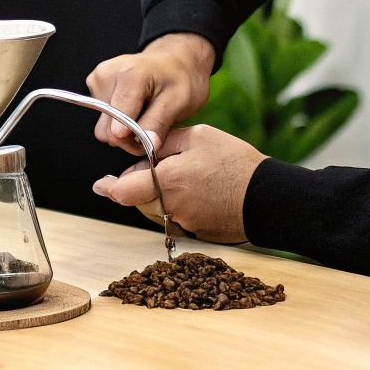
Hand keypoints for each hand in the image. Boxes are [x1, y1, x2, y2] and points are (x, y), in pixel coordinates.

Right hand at [85, 32, 214, 153]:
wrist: (174, 61)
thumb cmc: (179, 79)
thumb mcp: (180, 102)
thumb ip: (159, 123)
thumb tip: (148, 144)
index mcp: (129, 75)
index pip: (118, 127)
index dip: (135, 140)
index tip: (152, 139)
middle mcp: (106, 75)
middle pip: (106, 130)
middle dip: (129, 138)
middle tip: (151, 130)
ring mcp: (97, 79)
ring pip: (103, 127)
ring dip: (124, 131)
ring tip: (145, 117)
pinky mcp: (95, 85)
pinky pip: (103, 119)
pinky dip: (119, 121)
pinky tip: (135, 109)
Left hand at [92, 125, 263, 243]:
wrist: (269, 198)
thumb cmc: (235, 163)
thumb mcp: (199, 137)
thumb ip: (166, 142)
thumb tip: (146, 149)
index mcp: (167, 181)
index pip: (124, 191)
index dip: (110, 187)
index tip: (101, 185)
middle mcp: (171, 208)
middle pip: (138, 200)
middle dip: (139, 185)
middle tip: (154, 168)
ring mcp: (183, 224)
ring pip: (155, 211)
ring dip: (156, 196)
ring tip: (182, 178)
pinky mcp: (196, 233)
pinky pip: (173, 220)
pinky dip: (174, 207)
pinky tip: (195, 193)